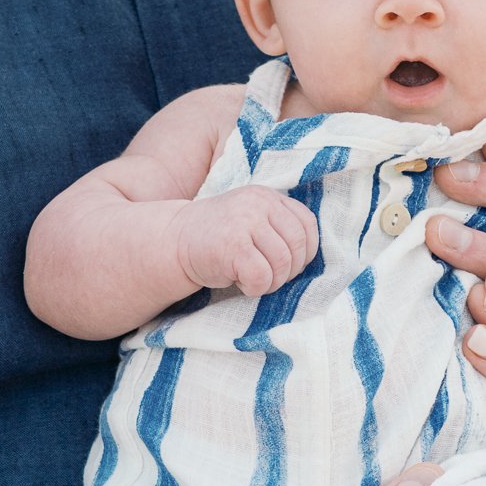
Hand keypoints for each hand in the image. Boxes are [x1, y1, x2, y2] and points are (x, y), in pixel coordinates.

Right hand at [175, 185, 317, 298]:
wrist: (174, 241)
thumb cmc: (219, 239)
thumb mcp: (252, 221)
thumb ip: (278, 227)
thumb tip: (311, 257)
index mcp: (267, 196)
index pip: (307, 224)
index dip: (306, 251)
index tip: (289, 264)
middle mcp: (258, 203)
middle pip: (298, 245)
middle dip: (289, 271)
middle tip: (269, 278)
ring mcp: (245, 222)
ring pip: (282, 263)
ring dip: (272, 282)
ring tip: (253, 280)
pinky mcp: (232, 245)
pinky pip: (262, 276)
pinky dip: (255, 288)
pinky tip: (240, 283)